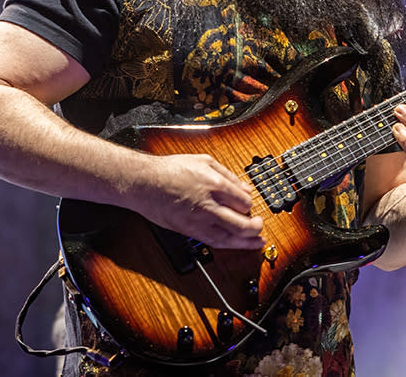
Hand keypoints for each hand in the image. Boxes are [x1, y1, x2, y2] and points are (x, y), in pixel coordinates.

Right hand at [129, 154, 265, 249]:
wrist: (145, 183)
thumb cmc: (171, 169)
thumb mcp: (204, 161)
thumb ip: (228, 174)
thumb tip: (244, 187)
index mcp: (215, 185)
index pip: (244, 201)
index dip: (250, 204)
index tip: (248, 204)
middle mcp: (209, 205)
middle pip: (241, 223)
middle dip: (255, 227)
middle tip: (260, 225)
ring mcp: (198, 220)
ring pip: (229, 238)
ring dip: (246, 242)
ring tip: (257, 243)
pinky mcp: (189, 230)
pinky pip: (213, 242)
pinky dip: (228, 245)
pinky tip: (236, 244)